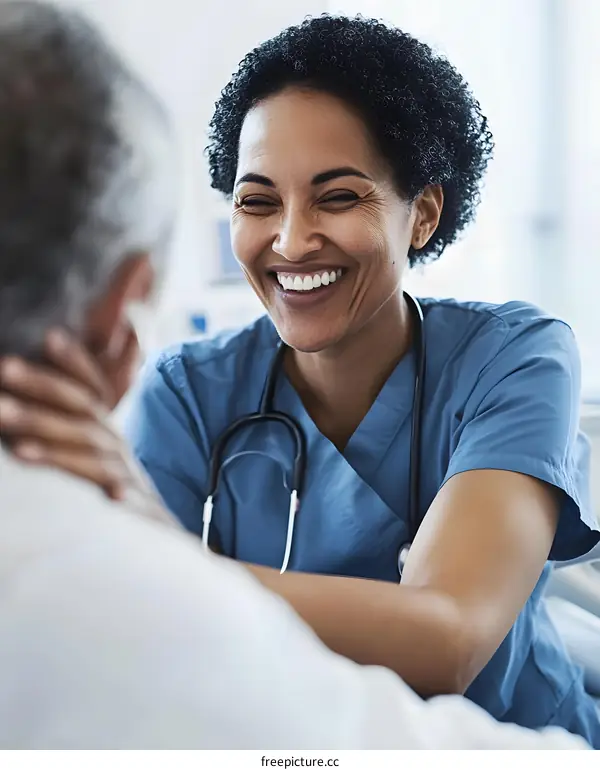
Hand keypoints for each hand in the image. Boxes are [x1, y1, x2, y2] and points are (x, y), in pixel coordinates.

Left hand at [0, 329, 179, 529]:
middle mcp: (113, 443)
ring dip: (55, 447)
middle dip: (42, 389)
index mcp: (102, 426)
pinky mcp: (136, 505)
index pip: (90, 387)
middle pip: (81, 410)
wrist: (157, 523)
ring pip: (89, 453)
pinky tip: (110, 497)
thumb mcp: (91, 447)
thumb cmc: (112, 482)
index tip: (50, 336)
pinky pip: (125, 498)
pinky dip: (120, 494)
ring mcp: (123, 472)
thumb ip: (68, 421)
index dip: (75, 361)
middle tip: (4, 369)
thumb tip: (34, 386)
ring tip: (18, 448)